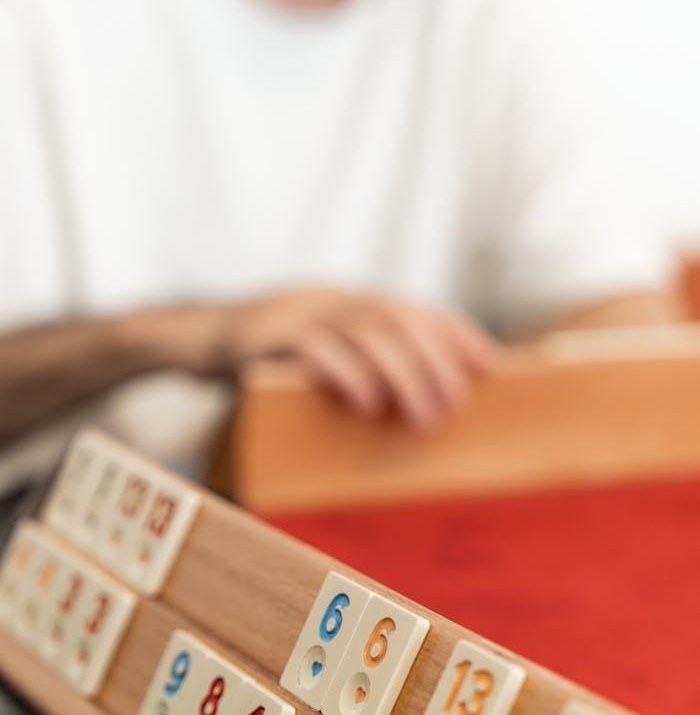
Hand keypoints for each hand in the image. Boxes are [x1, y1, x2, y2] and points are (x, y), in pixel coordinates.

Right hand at [123, 287, 500, 430]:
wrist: (200, 336)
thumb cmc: (273, 359)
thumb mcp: (323, 354)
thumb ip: (363, 366)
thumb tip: (416, 406)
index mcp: (351, 301)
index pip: (417, 309)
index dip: (457, 334)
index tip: (491, 366)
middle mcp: (333, 298)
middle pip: (400, 321)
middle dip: (435, 364)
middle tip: (453, 408)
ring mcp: (301, 312)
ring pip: (368, 333)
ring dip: (404, 375)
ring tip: (423, 416)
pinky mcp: (269, 336)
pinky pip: (315, 350)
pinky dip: (346, 374)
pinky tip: (366, 403)